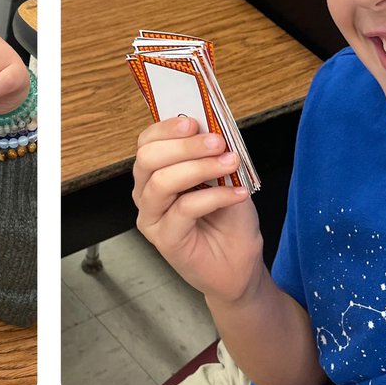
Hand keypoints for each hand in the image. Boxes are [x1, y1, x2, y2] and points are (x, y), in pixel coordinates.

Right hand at [133, 115, 264, 303]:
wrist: (239, 262)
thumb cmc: (228, 216)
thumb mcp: (224, 174)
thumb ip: (212, 152)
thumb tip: (212, 126)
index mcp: (155, 171)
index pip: (147, 141)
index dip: (167, 128)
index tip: (195, 122)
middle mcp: (146, 193)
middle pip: (148, 158)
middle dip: (185, 145)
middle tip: (217, 143)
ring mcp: (152, 217)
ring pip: (162, 182)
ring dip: (199, 167)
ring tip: (229, 164)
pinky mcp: (164, 239)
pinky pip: (185, 209)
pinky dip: (215, 196)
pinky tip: (237, 194)